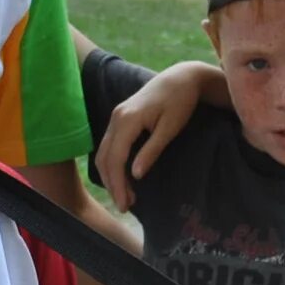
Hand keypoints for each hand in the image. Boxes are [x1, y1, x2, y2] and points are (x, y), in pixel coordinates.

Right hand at [96, 61, 213, 208]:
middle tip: (125, 206)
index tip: (126, 205)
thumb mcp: (170, 128)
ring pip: (103, 152)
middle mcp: (116, 117)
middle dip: (112, 184)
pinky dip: (113, 164)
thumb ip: (152, 151)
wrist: (181, 78)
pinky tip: (123, 178)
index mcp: (128, 120)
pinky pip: (109, 145)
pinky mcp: (120, 118)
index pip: (115, 158)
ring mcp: (116, 117)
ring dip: (111, 176)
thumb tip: (135, 175)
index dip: (118, 184)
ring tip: (125, 196)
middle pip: (104, 157)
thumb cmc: (180, 102)